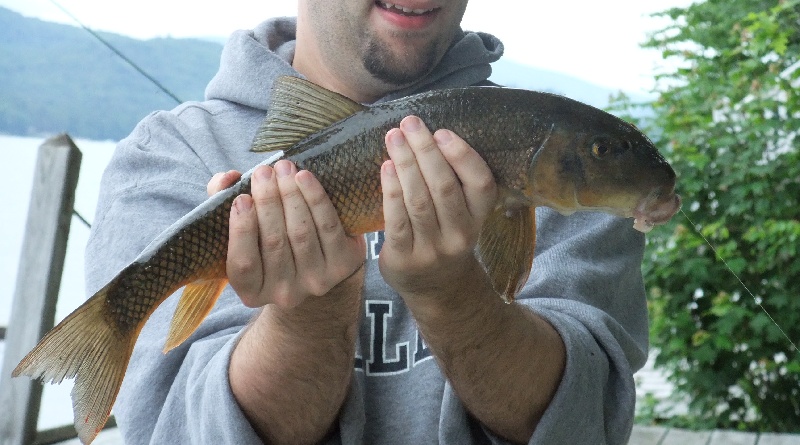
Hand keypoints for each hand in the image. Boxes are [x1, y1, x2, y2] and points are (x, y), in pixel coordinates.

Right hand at [207, 161, 365, 309]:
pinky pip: (328, 227)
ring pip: (301, 233)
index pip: (243, 264)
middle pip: (275, 243)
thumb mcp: (241, 225)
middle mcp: (284, 294)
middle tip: (263, 172)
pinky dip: (316, 198)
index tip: (242, 198)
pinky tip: (304, 177)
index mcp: (252, 292)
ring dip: (291, 195)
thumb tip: (226, 178)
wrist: (319, 260)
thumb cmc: (269, 238)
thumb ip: (222, 201)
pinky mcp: (343, 265)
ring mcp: (316, 282)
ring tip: (283, 168)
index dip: (242, 230)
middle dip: (268, 201)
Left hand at [378, 115, 496, 297]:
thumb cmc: (446, 235)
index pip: (481, 184)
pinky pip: (396, 220)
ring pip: (418, 201)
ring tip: (393, 137)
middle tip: (409, 123)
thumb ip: (454, 181)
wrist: (436, 288)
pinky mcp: (405, 258)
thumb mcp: (463, 214)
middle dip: (425, 151)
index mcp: (480, 218)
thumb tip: (429, 133)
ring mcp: (432, 249)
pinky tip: (386, 168)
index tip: (442, 132)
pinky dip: (391, 191)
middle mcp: (460, 235)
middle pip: (444, 187)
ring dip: (405, 164)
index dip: (463, 156)